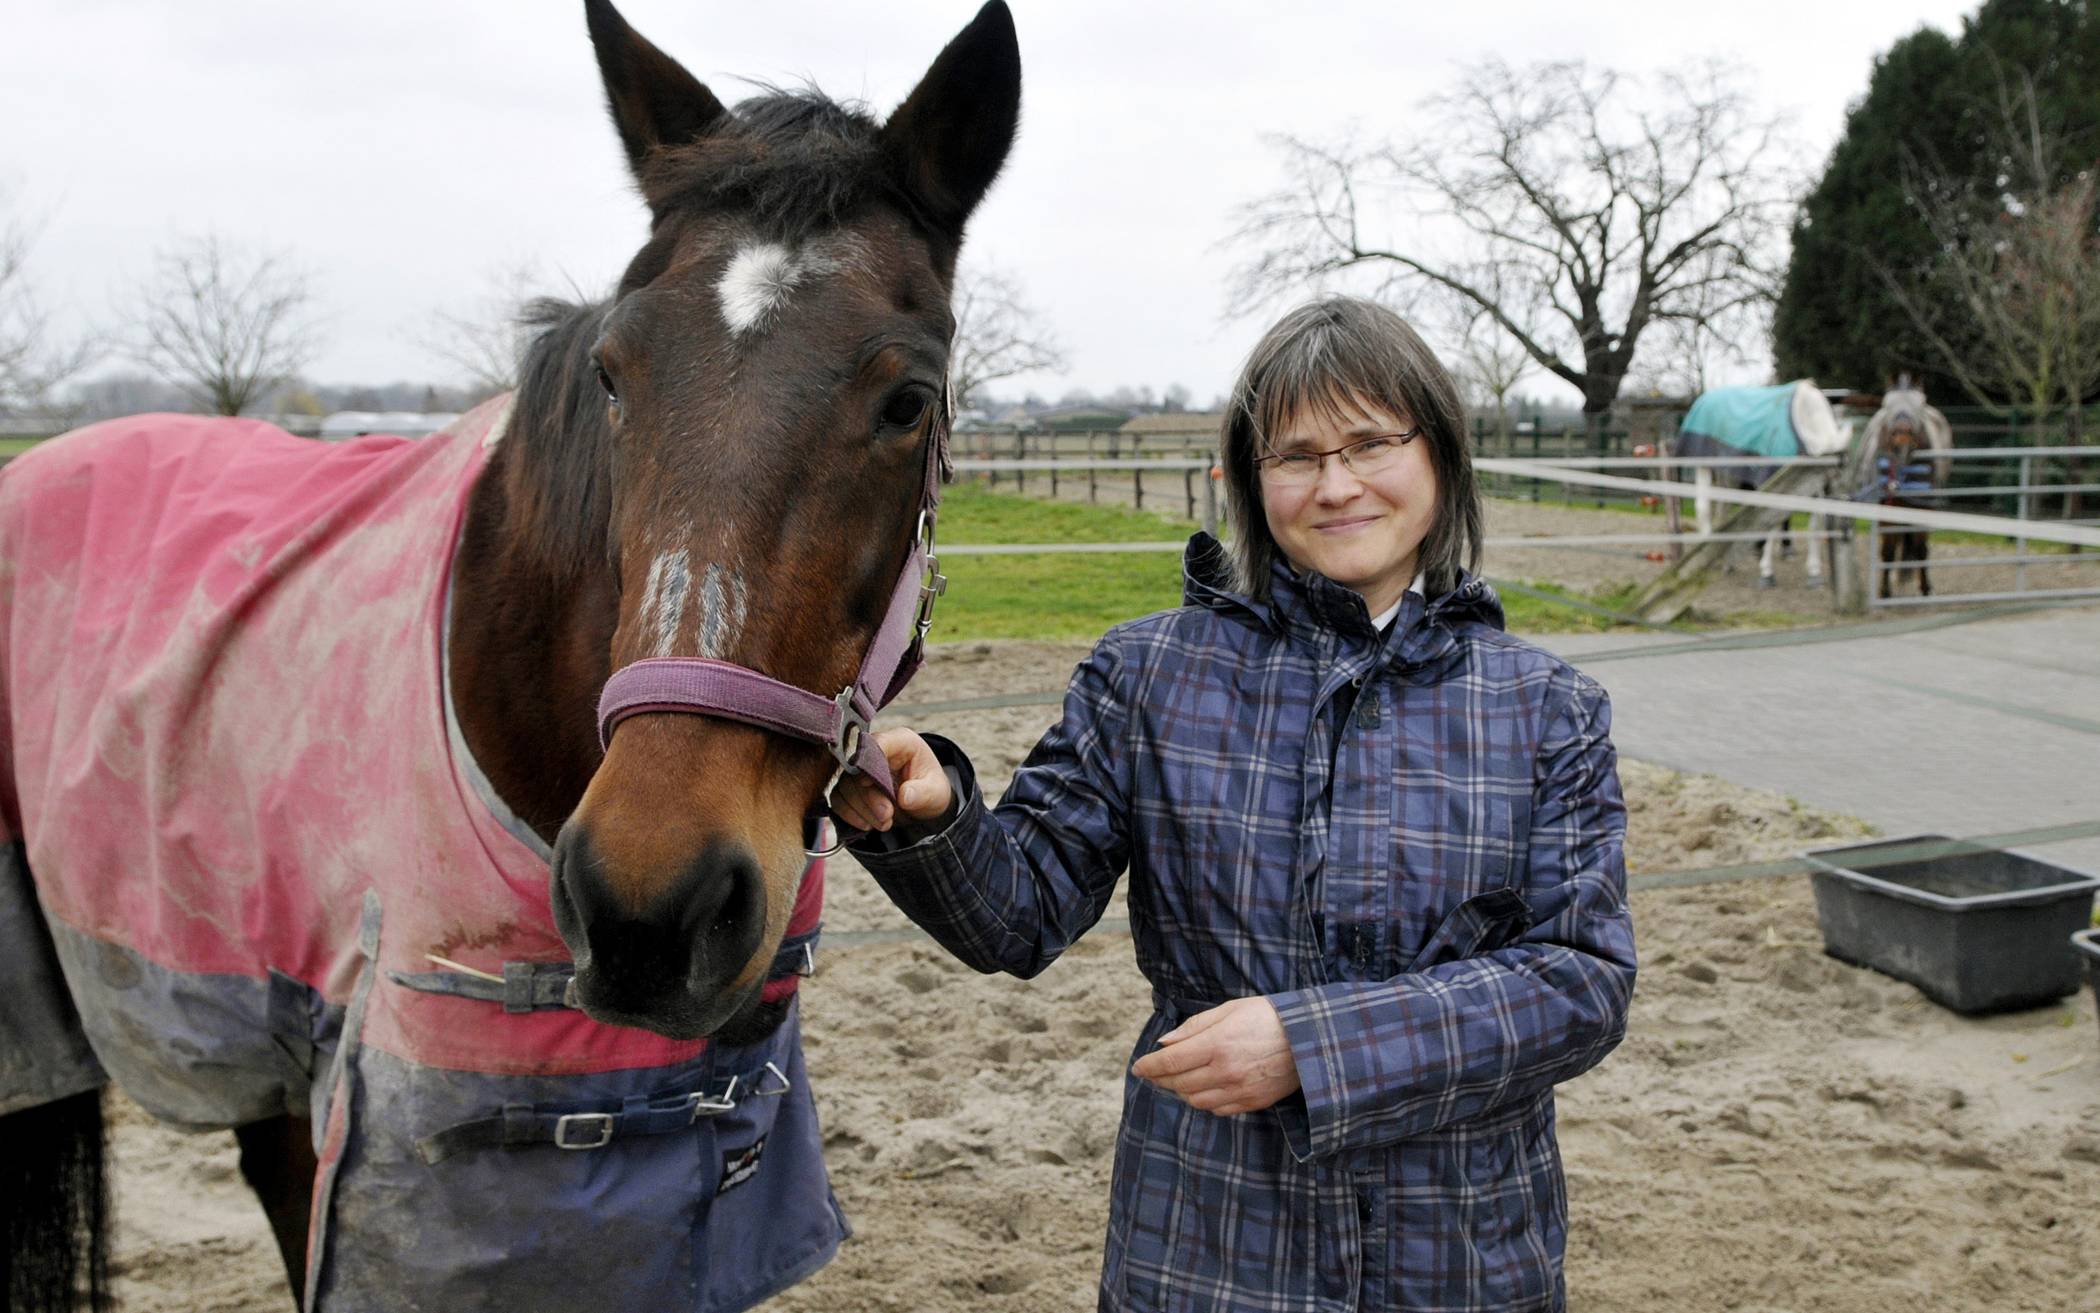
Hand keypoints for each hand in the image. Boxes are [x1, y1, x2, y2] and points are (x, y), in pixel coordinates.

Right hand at [830, 728, 950, 832]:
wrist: (923, 803)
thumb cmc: (930, 789)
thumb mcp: (936, 792)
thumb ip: (923, 792)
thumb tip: (905, 796)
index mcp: (900, 742)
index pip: (877, 743)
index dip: (869, 762)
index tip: (870, 783)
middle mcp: (875, 751)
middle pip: (856, 769)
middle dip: (869, 798)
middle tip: (887, 817)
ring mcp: (860, 769)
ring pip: (845, 786)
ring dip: (862, 810)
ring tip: (884, 824)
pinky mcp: (850, 788)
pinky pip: (838, 799)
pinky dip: (850, 815)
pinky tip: (867, 825)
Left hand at [1130, 996, 1300, 1115]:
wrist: (1310, 1037)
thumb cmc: (1267, 1016)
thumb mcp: (1229, 1010)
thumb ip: (1194, 1027)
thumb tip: (1165, 1043)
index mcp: (1218, 1044)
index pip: (1170, 1062)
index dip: (1149, 1067)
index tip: (1138, 1067)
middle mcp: (1226, 1072)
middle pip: (1179, 1084)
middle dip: (1161, 1079)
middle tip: (1154, 1073)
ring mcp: (1240, 1091)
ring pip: (1195, 1101)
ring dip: (1181, 1092)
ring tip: (1178, 1080)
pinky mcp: (1252, 1103)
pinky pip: (1217, 1110)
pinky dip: (1204, 1101)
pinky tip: (1203, 1089)